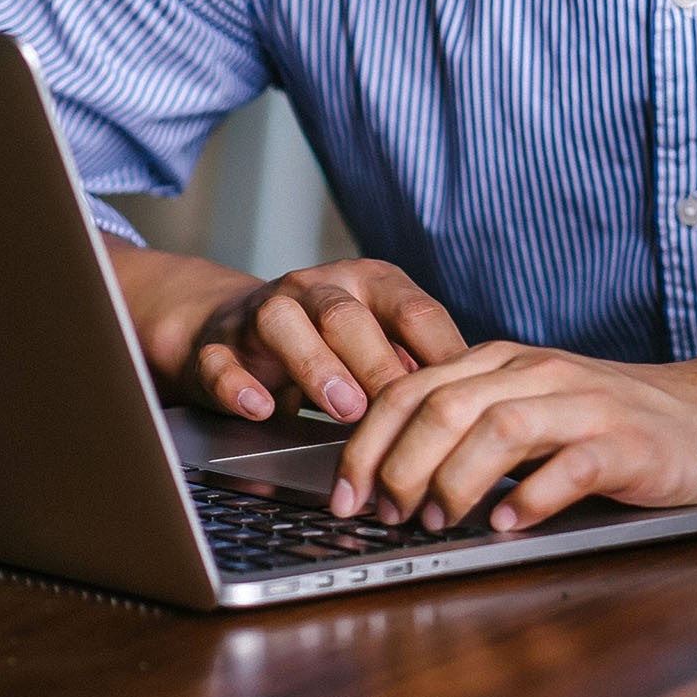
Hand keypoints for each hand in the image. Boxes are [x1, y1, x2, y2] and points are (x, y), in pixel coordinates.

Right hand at [121, 249, 470, 421]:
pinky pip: (221, 360)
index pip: (414, 311)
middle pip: (348, 316)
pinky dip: (239, 384)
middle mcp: (316, 288)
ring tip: (345, 409)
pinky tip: (260, 407)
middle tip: (404, 412)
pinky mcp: (218, 345)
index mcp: (370, 284)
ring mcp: (262, 313)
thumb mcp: (382, 341)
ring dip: (317, 366)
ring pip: (284, 324)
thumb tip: (478, 405)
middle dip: (378, 364)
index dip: (443, 354)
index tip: (467, 401)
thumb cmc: (329, 344)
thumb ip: (421, 363)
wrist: (229, 328)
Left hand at [327, 342, 696, 534]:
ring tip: (439, 521)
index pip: (412, 389)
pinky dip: (532, 500)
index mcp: (503, 363)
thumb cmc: (613, 424)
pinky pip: (570, 466)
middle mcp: (537, 373)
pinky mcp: (627, 443)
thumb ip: (473, 426)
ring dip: (456, 479)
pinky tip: (510, 527)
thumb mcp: (532, 410)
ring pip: (499, 428)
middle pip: (444, 405)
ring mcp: (584, 405)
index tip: (346, 494)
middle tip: (385, 515)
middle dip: (400, 464)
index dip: (369, 442)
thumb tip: (393, 478)